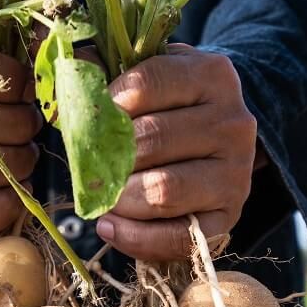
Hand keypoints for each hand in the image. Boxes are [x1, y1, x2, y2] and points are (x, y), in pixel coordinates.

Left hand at [97, 45, 258, 260]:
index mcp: (211, 75)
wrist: (215, 144)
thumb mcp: (145, 76)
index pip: (147, 83)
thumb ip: (106, 69)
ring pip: (163, 191)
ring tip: (103, 196)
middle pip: (151, 140)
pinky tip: (109, 226)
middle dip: (106, 158)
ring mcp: (235, 173)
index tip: (89, 118)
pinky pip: (177, 237)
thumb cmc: (168, 107)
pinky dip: (134, 237)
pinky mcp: (228, 216)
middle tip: (86, 166)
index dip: (106, 103)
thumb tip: (71, 72)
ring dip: (119, 198)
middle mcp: (233, 122)